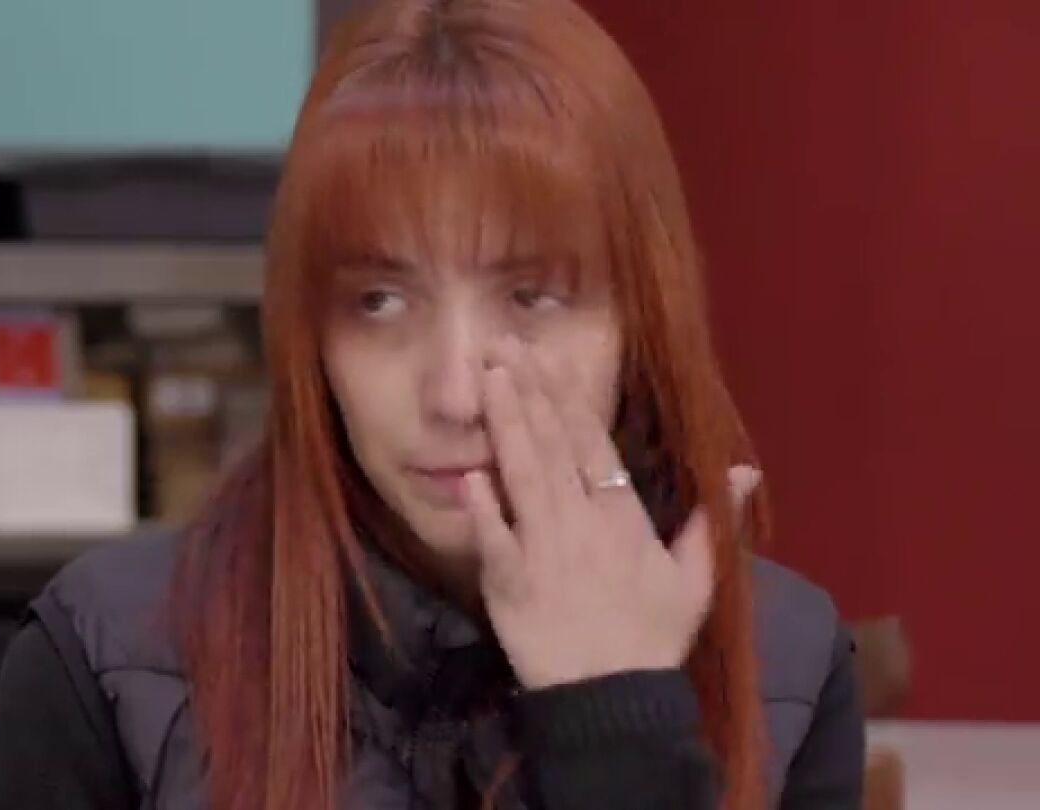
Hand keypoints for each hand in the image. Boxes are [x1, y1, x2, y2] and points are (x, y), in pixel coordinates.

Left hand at [464, 339, 761, 688]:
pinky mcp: (507, 580)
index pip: (592, 444)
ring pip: (522, 474)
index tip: (545, 358)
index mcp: (624, 518)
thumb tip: (744, 469)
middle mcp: (582, 523)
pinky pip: (491, 532)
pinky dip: (480, 500)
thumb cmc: (651, 639)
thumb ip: (710, 519)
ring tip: (487, 378)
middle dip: (527, 391)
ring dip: (505, 423)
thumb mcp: (695, 580)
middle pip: (552, 445)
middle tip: (501, 345)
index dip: (566, 398)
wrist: (611, 699)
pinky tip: (468, 466)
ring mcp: (541, 549)